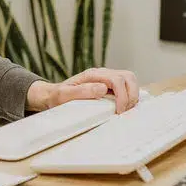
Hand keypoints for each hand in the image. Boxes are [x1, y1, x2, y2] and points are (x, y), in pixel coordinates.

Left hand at [25, 68, 139, 113]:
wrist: (52, 96)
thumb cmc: (57, 97)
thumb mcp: (64, 95)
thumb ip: (81, 91)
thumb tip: (102, 88)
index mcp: (93, 74)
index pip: (116, 79)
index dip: (122, 96)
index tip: (118, 111)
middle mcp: (102, 74)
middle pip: (127, 77)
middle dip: (131, 95)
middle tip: (124, 111)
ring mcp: (107, 79)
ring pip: (130, 80)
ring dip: (133, 94)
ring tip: (126, 109)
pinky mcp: (110, 86)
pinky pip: (127, 86)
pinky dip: (130, 95)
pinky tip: (125, 106)